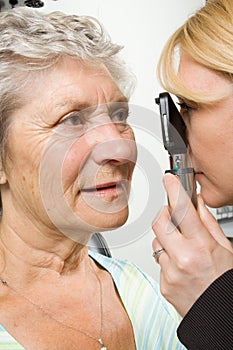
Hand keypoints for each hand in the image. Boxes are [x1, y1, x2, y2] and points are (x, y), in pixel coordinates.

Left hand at [152, 173, 232, 316]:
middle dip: (164, 215)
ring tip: (182, 249)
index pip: (183, 210)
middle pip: (159, 222)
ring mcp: (170, 272)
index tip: (169, 179)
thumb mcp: (225, 248)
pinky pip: (158, 261)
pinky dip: (167, 258)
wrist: (221, 315)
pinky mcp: (163, 283)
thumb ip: (208, 223)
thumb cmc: (224, 281)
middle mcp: (183, 258)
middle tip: (173, 216)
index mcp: (202, 246)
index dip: (174, 190)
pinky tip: (181, 266)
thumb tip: (197, 203)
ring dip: (166, 239)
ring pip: (156, 241)